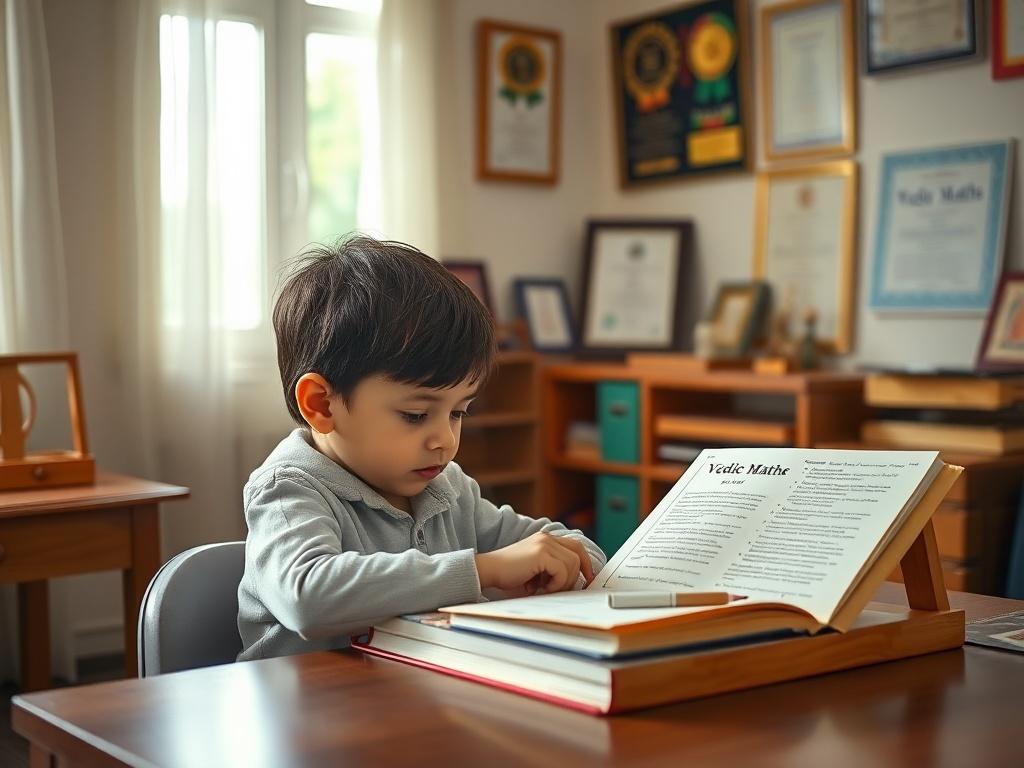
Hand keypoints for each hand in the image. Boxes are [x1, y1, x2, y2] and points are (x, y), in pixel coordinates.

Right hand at [475, 533, 594, 594]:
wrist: (488, 571)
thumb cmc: (509, 574)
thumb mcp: (536, 570)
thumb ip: (553, 570)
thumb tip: (574, 583)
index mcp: (546, 539)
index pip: (576, 546)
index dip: (585, 563)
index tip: (587, 579)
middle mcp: (547, 538)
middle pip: (578, 554)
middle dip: (577, 574)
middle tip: (564, 589)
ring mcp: (544, 543)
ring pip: (572, 564)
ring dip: (563, 582)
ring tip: (546, 589)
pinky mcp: (541, 553)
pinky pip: (562, 571)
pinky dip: (556, 584)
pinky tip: (540, 588)